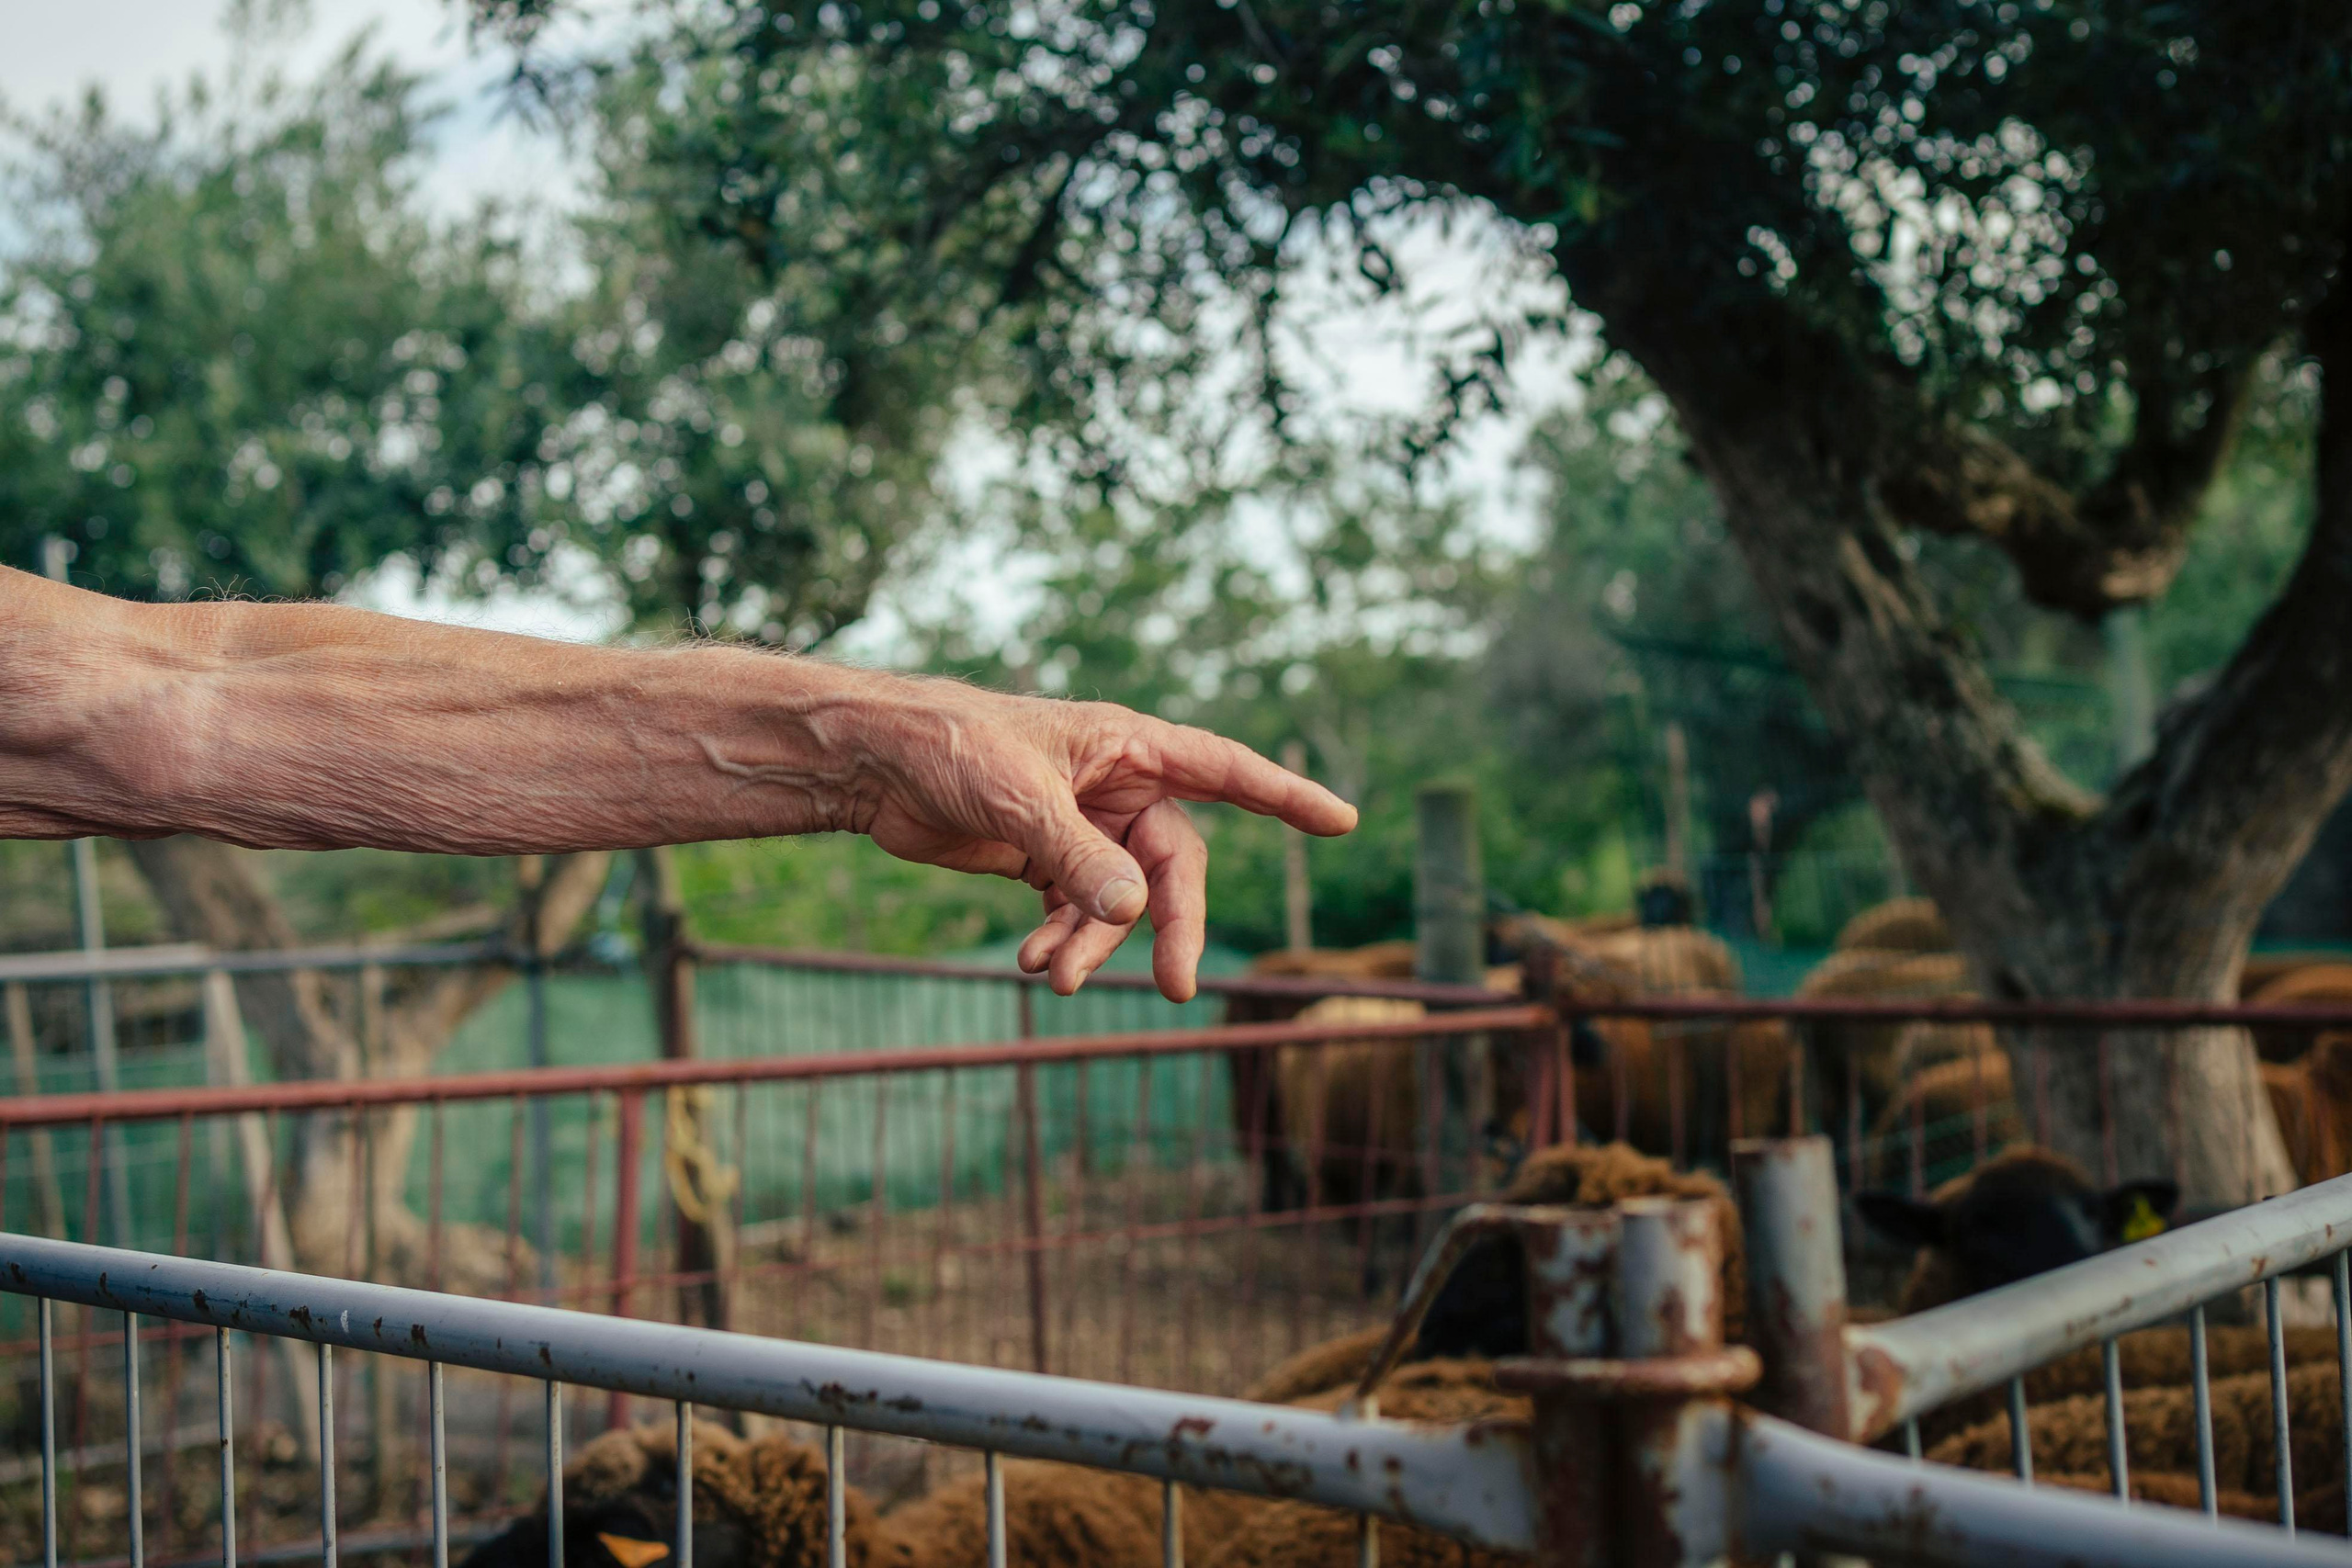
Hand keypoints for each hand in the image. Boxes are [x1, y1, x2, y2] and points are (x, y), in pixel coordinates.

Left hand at [850, 682, 1355, 999]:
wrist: (874, 760)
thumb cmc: (948, 747)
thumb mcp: (1017, 799)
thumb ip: (1078, 857)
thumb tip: (1134, 912)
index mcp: (1128, 746)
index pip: (1227, 770)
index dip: (1286, 797)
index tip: (1343, 821)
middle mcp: (1117, 785)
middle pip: (1175, 865)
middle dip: (1173, 926)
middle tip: (1176, 988)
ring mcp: (1083, 825)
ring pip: (1121, 901)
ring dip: (1096, 945)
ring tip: (1052, 979)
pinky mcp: (1043, 858)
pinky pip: (1077, 912)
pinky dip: (1062, 941)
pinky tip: (1030, 962)